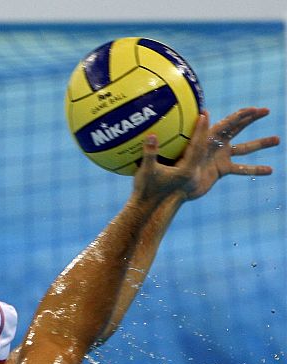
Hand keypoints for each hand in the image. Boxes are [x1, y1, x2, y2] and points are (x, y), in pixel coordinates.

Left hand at [133, 107, 279, 204]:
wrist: (163, 195)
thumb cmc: (153, 181)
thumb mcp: (150, 167)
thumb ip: (150, 151)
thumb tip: (148, 136)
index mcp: (201, 142)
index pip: (222, 125)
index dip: (238, 117)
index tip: (253, 109)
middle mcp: (212, 146)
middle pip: (235, 128)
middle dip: (250, 118)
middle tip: (265, 109)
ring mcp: (217, 158)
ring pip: (243, 148)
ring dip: (260, 143)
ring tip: (277, 139)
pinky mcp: (219, 171)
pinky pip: (241, 169)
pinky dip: (254, 169)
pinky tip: (270, 170)